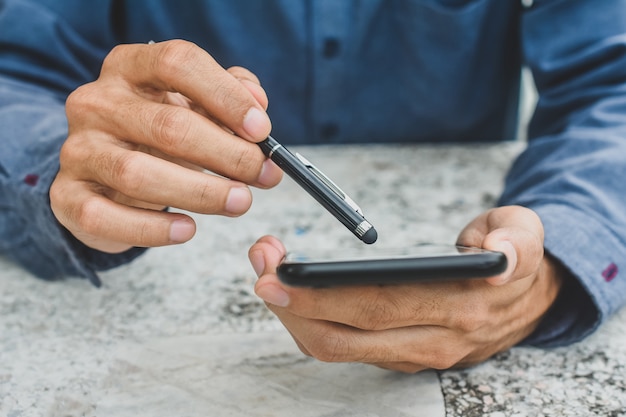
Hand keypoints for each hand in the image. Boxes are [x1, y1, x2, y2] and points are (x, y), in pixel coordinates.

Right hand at [50, 40, 281, 252]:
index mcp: (130, 67)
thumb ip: (230, 97)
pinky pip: (106, 217)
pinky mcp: (67, 195)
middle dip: (226, 154)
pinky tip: (187, 229)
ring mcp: (78, 149)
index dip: (225, 96)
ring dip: (200, 193)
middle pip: (167, 125)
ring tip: (240, 202)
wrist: (109, 175)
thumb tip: (257, 103)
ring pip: (138, 173)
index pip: (177, 63)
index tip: (261, 130)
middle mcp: (96, 102)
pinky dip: (152, 228)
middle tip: (262, 174)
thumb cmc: (162, 136)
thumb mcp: (196, 106)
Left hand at [248, 206, 562, 372]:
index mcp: (459, 308)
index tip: (276, 276)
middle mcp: (430, 341)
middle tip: (258, 262)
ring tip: (268, 268)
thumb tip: (501, 257)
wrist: (526, 299)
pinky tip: (292, 289)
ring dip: (293, 312)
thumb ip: (518, 242)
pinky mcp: (398, 352)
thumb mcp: (526, 235)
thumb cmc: (514, 257)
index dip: (321, 298)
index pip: (377, 309)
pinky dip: (309, 319)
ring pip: (335, 347)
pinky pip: (343, 345)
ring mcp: (411, 353)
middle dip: (290, 304)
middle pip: (342, 335)